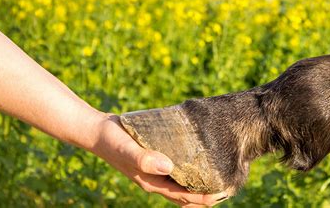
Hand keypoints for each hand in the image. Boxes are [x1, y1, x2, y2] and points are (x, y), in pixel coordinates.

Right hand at [90, 113, 228, 206]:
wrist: (99, 131)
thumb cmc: (112, 141)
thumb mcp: (127, 149)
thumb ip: (145, 159)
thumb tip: (169, 167)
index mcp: (152, 183)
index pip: (184, 197)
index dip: (205, 197)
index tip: (225, 191)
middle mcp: (157, 179)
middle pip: (187, 193)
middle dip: (208, 192)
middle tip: (230, 183)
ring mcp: (157, 169)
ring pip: (184, 180)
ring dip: (201, 180)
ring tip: (221, 171)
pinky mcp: (157, 157)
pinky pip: (178, 166)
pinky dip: (191, 165)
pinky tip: (201, 154)